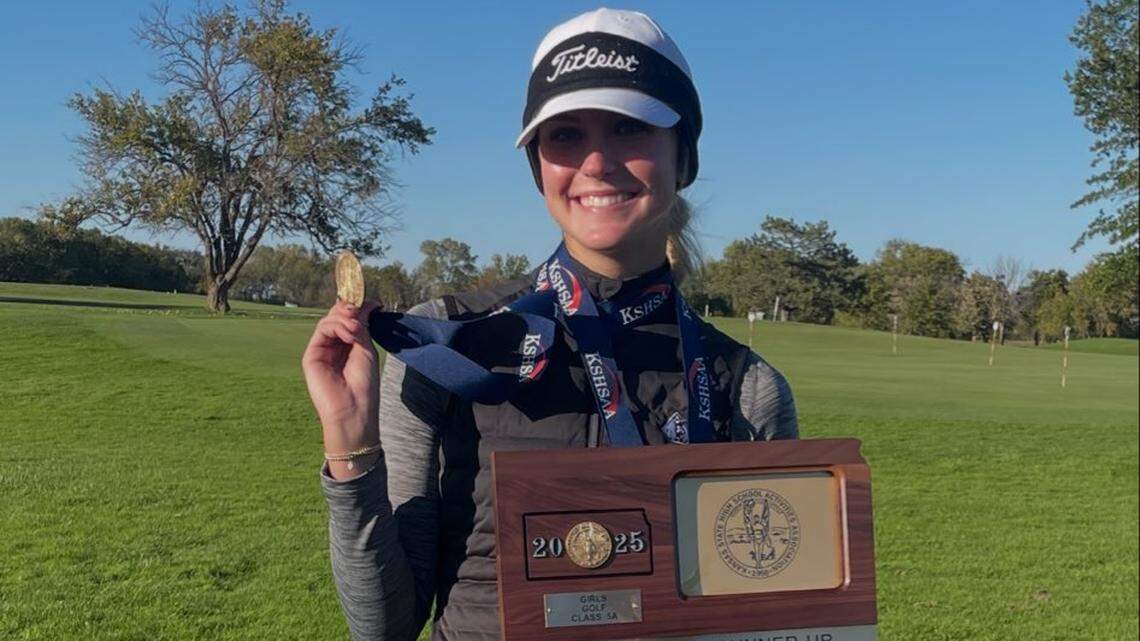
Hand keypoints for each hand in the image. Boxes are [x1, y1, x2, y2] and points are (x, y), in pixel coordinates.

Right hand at [302, 300, 380, 476]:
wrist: (353, 409)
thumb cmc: (364, 384)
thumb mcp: (366, 349)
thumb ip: (361, 326)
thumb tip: (367, 303)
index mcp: (349, 345)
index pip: (349, 319)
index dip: (357, 307)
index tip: (373, 302)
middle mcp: (334, 346)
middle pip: (337, 317)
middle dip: (350, 309)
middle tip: (360, 309)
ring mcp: (321, 350)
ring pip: (329, 321)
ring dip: (345, 319)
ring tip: (356, 329)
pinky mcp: (311, 355)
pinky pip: (321, 331)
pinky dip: (336, 327)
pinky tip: (349, 334)